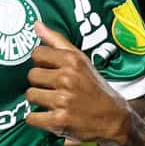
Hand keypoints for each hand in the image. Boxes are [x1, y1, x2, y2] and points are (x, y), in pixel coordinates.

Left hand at [24, 22, 132, 143]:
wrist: (114, 118)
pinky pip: (32, 117)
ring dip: (39, 101)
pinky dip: (38, 119)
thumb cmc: (94, 87)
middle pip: (32, 76)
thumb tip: (36, 24)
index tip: (50, 70)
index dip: (41, 63)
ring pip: (30, 95)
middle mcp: (67, 78)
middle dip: (40, 83)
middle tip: (53, 88)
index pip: (37, 54)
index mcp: (72, 61)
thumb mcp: (80, 60)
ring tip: (53, 102)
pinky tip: (50, 116)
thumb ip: (57, 41)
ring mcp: (63, 100)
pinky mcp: (59, 121)